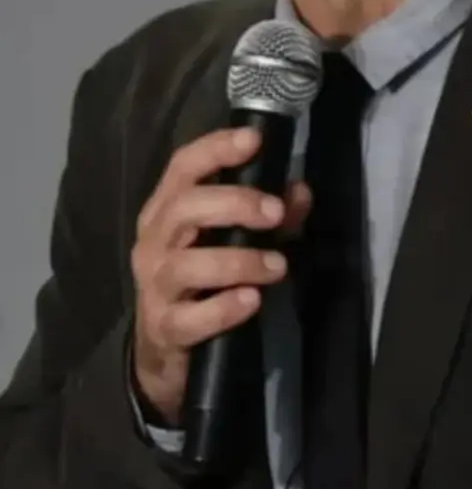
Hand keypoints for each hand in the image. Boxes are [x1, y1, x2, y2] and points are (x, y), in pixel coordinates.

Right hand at [131, 127, 310, 425]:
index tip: (253, 139)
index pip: (182, 168)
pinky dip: (223, 309)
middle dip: (233, 204)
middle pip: (183, 208)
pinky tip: (251, 301)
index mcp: (167, 212)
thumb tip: (301, 190)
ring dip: (239, 261)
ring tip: (279, 266)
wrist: (164, 349)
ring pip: (187, 264)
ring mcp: (155, 286)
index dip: (215, 149)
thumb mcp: (236, 242)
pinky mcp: (165, 328)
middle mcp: (154, 242)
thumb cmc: (203, 283)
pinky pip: (190, 318)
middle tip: (275, 212)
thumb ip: (272, 217)